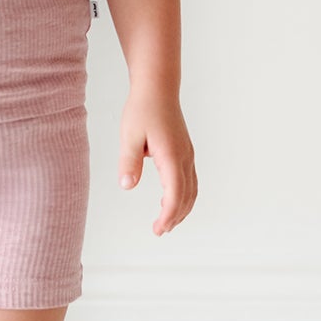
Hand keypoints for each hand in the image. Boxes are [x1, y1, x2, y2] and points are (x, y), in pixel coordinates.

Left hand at [116, 87, 196, 235]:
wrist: (157, 88)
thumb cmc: (142, 109)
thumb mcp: (130, 135)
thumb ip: (129, 161)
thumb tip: (128, 186)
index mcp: (172, 156)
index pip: (175, 194)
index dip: (168, 215)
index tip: (158, 229)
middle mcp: (184, 157)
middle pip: (186, 196)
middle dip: (175, 217)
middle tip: (159, 231)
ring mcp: (187, 154)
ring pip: (192, 189)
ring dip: (182, 209)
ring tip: (166, 223)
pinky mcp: (185, 152)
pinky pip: (189, 180)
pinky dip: (183, 196)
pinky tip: (170, 201)